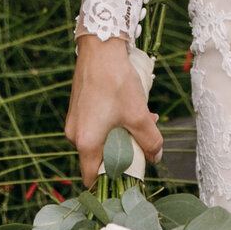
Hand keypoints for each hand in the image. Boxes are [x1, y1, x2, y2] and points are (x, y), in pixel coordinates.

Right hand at [65, 34, 162, 184]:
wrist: (100, 47)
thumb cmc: (117, 82)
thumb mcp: (139, 115)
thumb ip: (150, 141)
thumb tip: (155, 157)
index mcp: (85, 142)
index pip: (92, 177)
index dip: (111, 182)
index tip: (130, 177)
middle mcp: (75, 134)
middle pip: (100, 157)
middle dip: (124, 152)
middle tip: (143, 143)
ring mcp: (75, 120)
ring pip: (101, 138)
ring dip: (122, 134)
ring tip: (144, 119)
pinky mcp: (79, 107)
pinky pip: (97, 124)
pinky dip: (114, 122)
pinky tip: (132, 108)